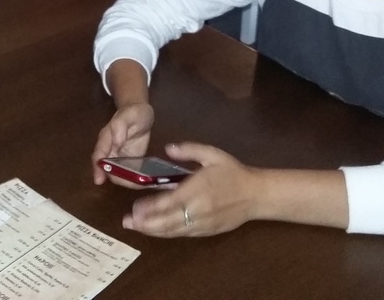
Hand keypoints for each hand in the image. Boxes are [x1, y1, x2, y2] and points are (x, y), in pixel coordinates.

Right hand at [91, 102, 154, 185]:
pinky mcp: (129, 161)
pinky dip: (134, 179)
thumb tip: (116, 143)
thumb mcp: (129, 115)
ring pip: (117, 173)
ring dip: (127, 180)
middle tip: (132, 184)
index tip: (99, 181)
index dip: (97, 168)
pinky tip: (144, 182)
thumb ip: (120, 126)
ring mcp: (119, 157)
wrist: (142, 113)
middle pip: (107, 169)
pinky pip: (128, 173)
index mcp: (106, 138)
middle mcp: (110, 150)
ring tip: (140, 184)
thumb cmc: (134, 112)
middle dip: (116, 178)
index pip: (98, 155)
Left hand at [122, 142, 259, 237]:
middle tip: (127, 222)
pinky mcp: (207, 232)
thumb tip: (168, 148)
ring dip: (154, 231)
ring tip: (137, 227)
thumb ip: (189, 149)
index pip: (169, 203)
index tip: (134, 208)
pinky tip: (158, 230)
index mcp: (198, 190)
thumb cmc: (233, 172)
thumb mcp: (212, 154)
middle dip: (146, 224)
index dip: (150, 209)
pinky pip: (184, 234)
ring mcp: (202, 224)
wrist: (256, 195)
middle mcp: (198, 210)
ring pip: (174, 231)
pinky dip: (168, 233)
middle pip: (168, 222)